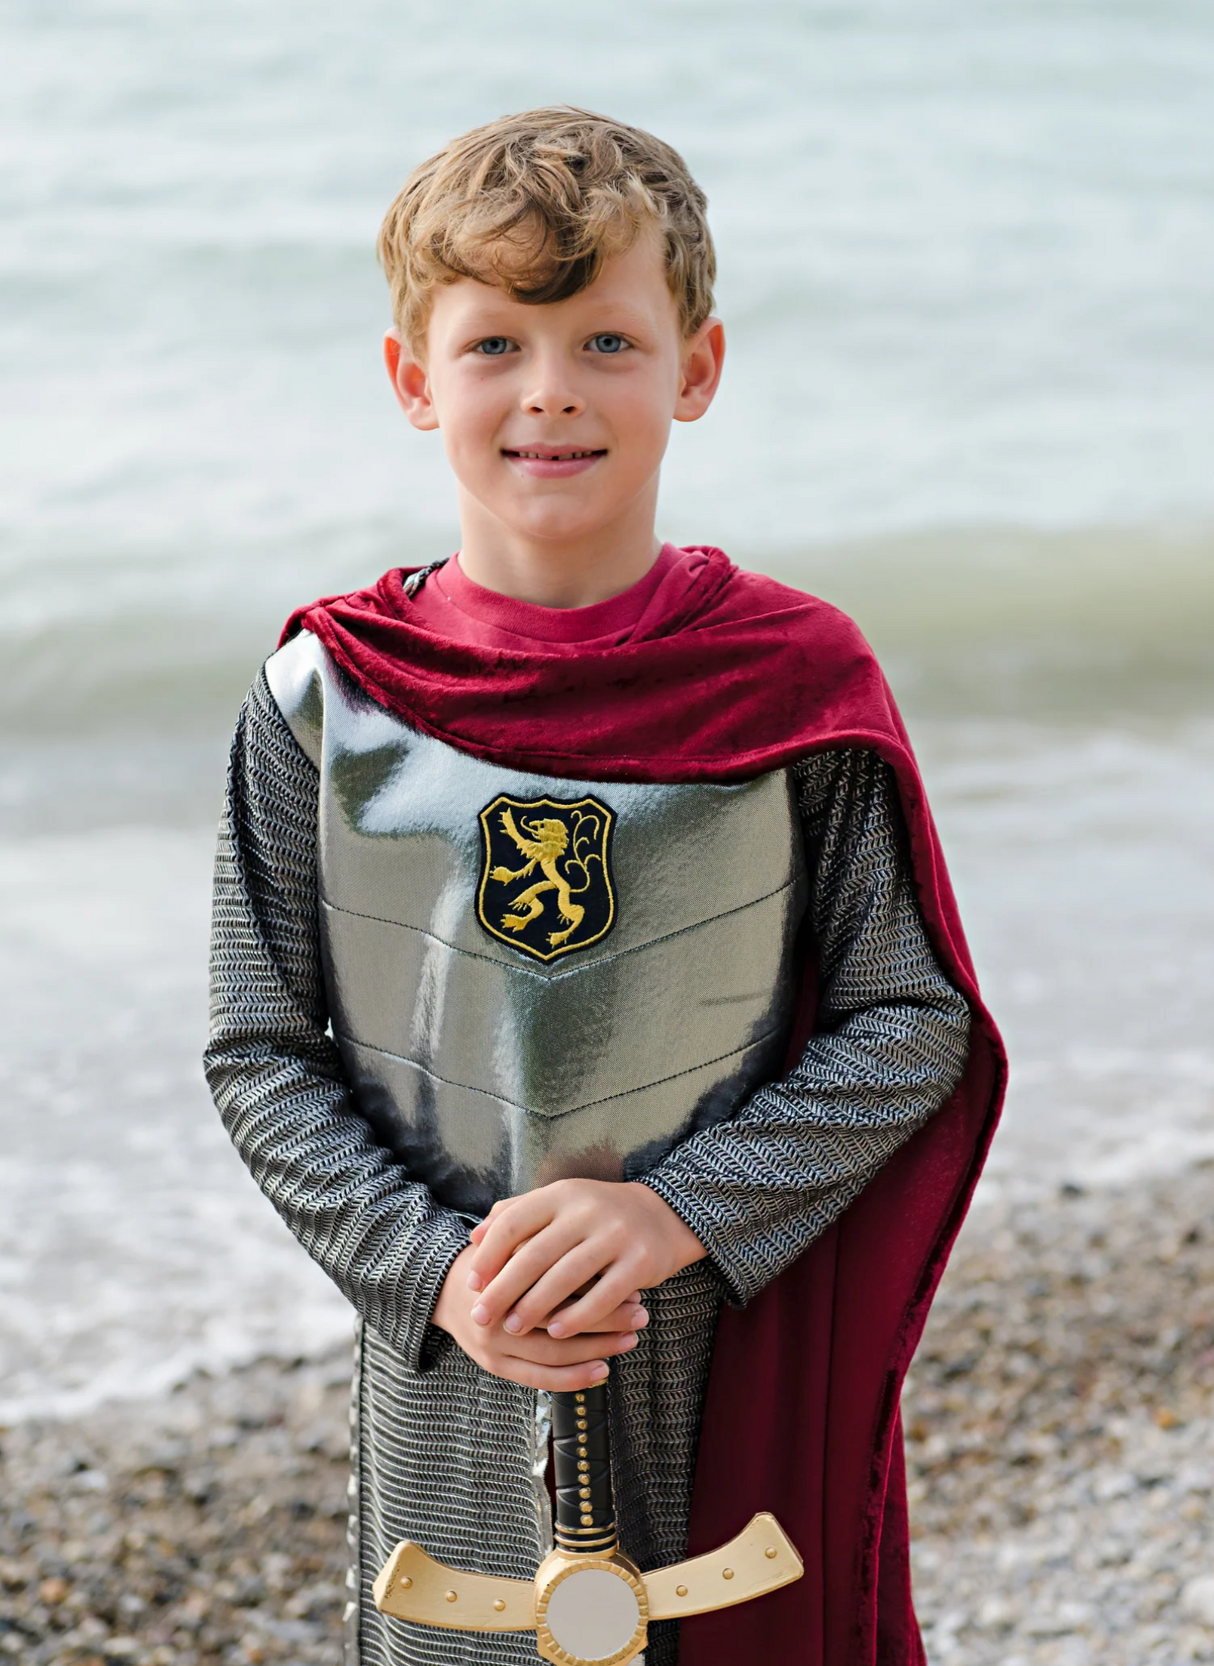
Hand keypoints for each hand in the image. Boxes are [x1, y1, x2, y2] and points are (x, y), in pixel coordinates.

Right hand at [432, 1245, 646, 1390]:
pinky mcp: (495, 1366)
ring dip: (597, 1348)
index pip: (560, 1280)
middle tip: (641, 1313)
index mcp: (503, 1273)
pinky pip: (539, 1379)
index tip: (632, 1283)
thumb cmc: (493, 1260)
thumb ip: (545, 1237)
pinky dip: (573, 1378)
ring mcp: (494, 1343)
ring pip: (554, 1352)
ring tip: (630, 1339)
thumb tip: (600, 1244)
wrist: (444, 1289)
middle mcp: (497, 1311)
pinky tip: (602, 1370)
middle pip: (561, 1318)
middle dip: (606, 1317)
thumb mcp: (511, 1237)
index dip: (599, 1282)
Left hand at [465, 1179, 706, 1339]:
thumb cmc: (597, 1214)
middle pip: (535, 1253)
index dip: (489, 1255)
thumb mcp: (558, 1201)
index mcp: (561, 1194)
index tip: (471, 1283)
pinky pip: (603, 1295)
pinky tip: (557, 1332)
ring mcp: (616, 1234)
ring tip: (512, 1327)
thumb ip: (517, 1213)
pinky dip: (577, 1316)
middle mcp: (587, 1210)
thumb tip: (474, 1237)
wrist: (663, 1215)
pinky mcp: (640, 1261)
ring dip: (535, 1307)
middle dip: (503, 1289)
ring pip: (566, 1276)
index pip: (514, 1222)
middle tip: (481, 1316)